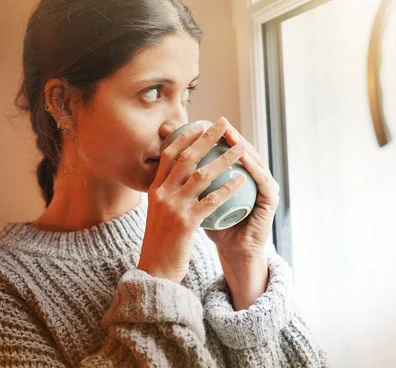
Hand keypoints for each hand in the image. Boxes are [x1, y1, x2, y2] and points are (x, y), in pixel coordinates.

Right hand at [138, 117, 247, 282]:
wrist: (155, 271)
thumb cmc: (161, 242)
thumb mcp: (158, 213)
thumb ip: (167, 194)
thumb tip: (180, 178)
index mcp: (155, 190)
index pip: (169, 156)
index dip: (185, 137)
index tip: (199, 124)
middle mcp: (162, 194)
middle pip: (187, 158)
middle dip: (207, 138)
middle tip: (223, 123)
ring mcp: (173, 207)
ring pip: (202, 175)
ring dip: (224, 158)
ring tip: (241, 148)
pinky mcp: (186, 223)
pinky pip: (211, 200)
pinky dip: (227, 188)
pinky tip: (241, 180)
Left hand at [203, 121, 279, 308]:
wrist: (232, 251)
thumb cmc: (212, 225)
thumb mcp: (195, 200)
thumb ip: (186, 181)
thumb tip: (161, 162)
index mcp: (234, 173)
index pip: (224, 149)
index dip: (211, 136)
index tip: (196, 124)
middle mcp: (251, 176)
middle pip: (240, 149)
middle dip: (228, 135)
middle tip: (218, 122)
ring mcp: (262, 186)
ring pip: (254, 160)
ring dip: (242, 146)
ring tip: (231, 135)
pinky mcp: (270, 200)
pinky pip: (262, 180)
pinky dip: (253, 168)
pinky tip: (243, 159)